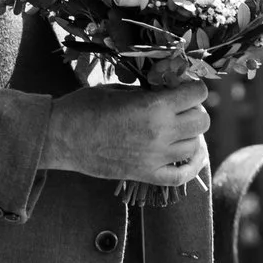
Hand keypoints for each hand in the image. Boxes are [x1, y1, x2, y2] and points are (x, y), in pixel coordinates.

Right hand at [42, 81, 210, 185]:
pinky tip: (192, 154)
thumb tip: (170, 89)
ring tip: (177, 127)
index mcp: (154, 106)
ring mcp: (155, 157)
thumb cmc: (84, 107)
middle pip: (203, 120)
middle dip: (195, 110)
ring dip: (190, 134)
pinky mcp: (146, 175)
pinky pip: (182, 176)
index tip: (183, 87)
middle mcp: (160, 132)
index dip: (193, 87)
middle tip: (180, 107)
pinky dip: (193, 166)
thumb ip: (149, 91)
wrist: (59, 137)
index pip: (198, 93)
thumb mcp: (119, 89)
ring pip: (195, 145)